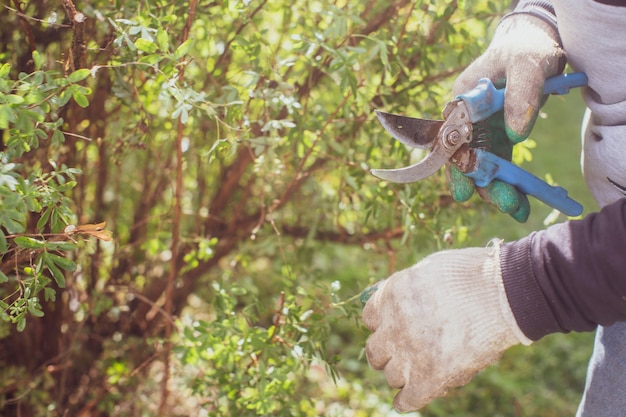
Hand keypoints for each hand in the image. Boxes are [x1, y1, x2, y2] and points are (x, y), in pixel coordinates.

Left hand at [362, 244, 530, 411]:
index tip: (397, 327)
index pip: (370, 319)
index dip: (384, 325)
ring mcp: (410, 354)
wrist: (502, 291)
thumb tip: (386, 295)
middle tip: (406, 352)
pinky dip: (407, 400)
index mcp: (390, 296)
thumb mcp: (427, 268)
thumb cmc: (472, 275)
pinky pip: (406, 400)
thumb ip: (404, 287)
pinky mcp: (430, 378)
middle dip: (388, 353)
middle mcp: (393, 327)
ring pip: (391, 375)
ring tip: (423, 368)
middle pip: (375, 351)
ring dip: (404, 374)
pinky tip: (411, 396)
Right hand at [448, 14, 563, 221]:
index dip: (456, 168)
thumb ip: (520, 95)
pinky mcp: (498, 139)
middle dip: (484, 185)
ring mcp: (481, 132)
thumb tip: (515, 135)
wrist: (534, 47)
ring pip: (483, 168)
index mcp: (460, 103)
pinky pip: (501, 166)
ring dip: (499, 191)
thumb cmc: (526, 50)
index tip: (464, 192)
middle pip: (466, 160)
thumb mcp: (527, 66)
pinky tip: (524, 203)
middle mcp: (465, 122)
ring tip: (520, 211)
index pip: (451, 141)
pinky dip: (511, 184)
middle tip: (508, 204)